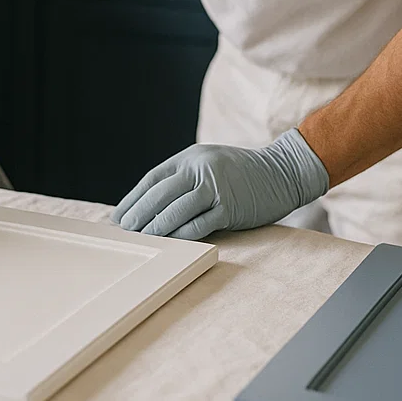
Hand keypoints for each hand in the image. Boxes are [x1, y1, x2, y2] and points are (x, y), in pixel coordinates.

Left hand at [111, 129, 329, 239]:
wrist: (282, 173)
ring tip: (144, 238)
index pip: (153, 179)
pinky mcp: (231, 207)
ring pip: (177, 209)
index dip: (134, 198)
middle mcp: (200, 169)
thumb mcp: (209, 164)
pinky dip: (183, 234)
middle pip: (160, 193)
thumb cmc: (241, 173)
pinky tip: (171, 243)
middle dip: (140, 213)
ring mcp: (216, 187)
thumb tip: (152, 207)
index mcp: (190, 157)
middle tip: (126, 229)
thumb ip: (184, 179)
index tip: (119, 215)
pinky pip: (200, 224)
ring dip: (157, 226)